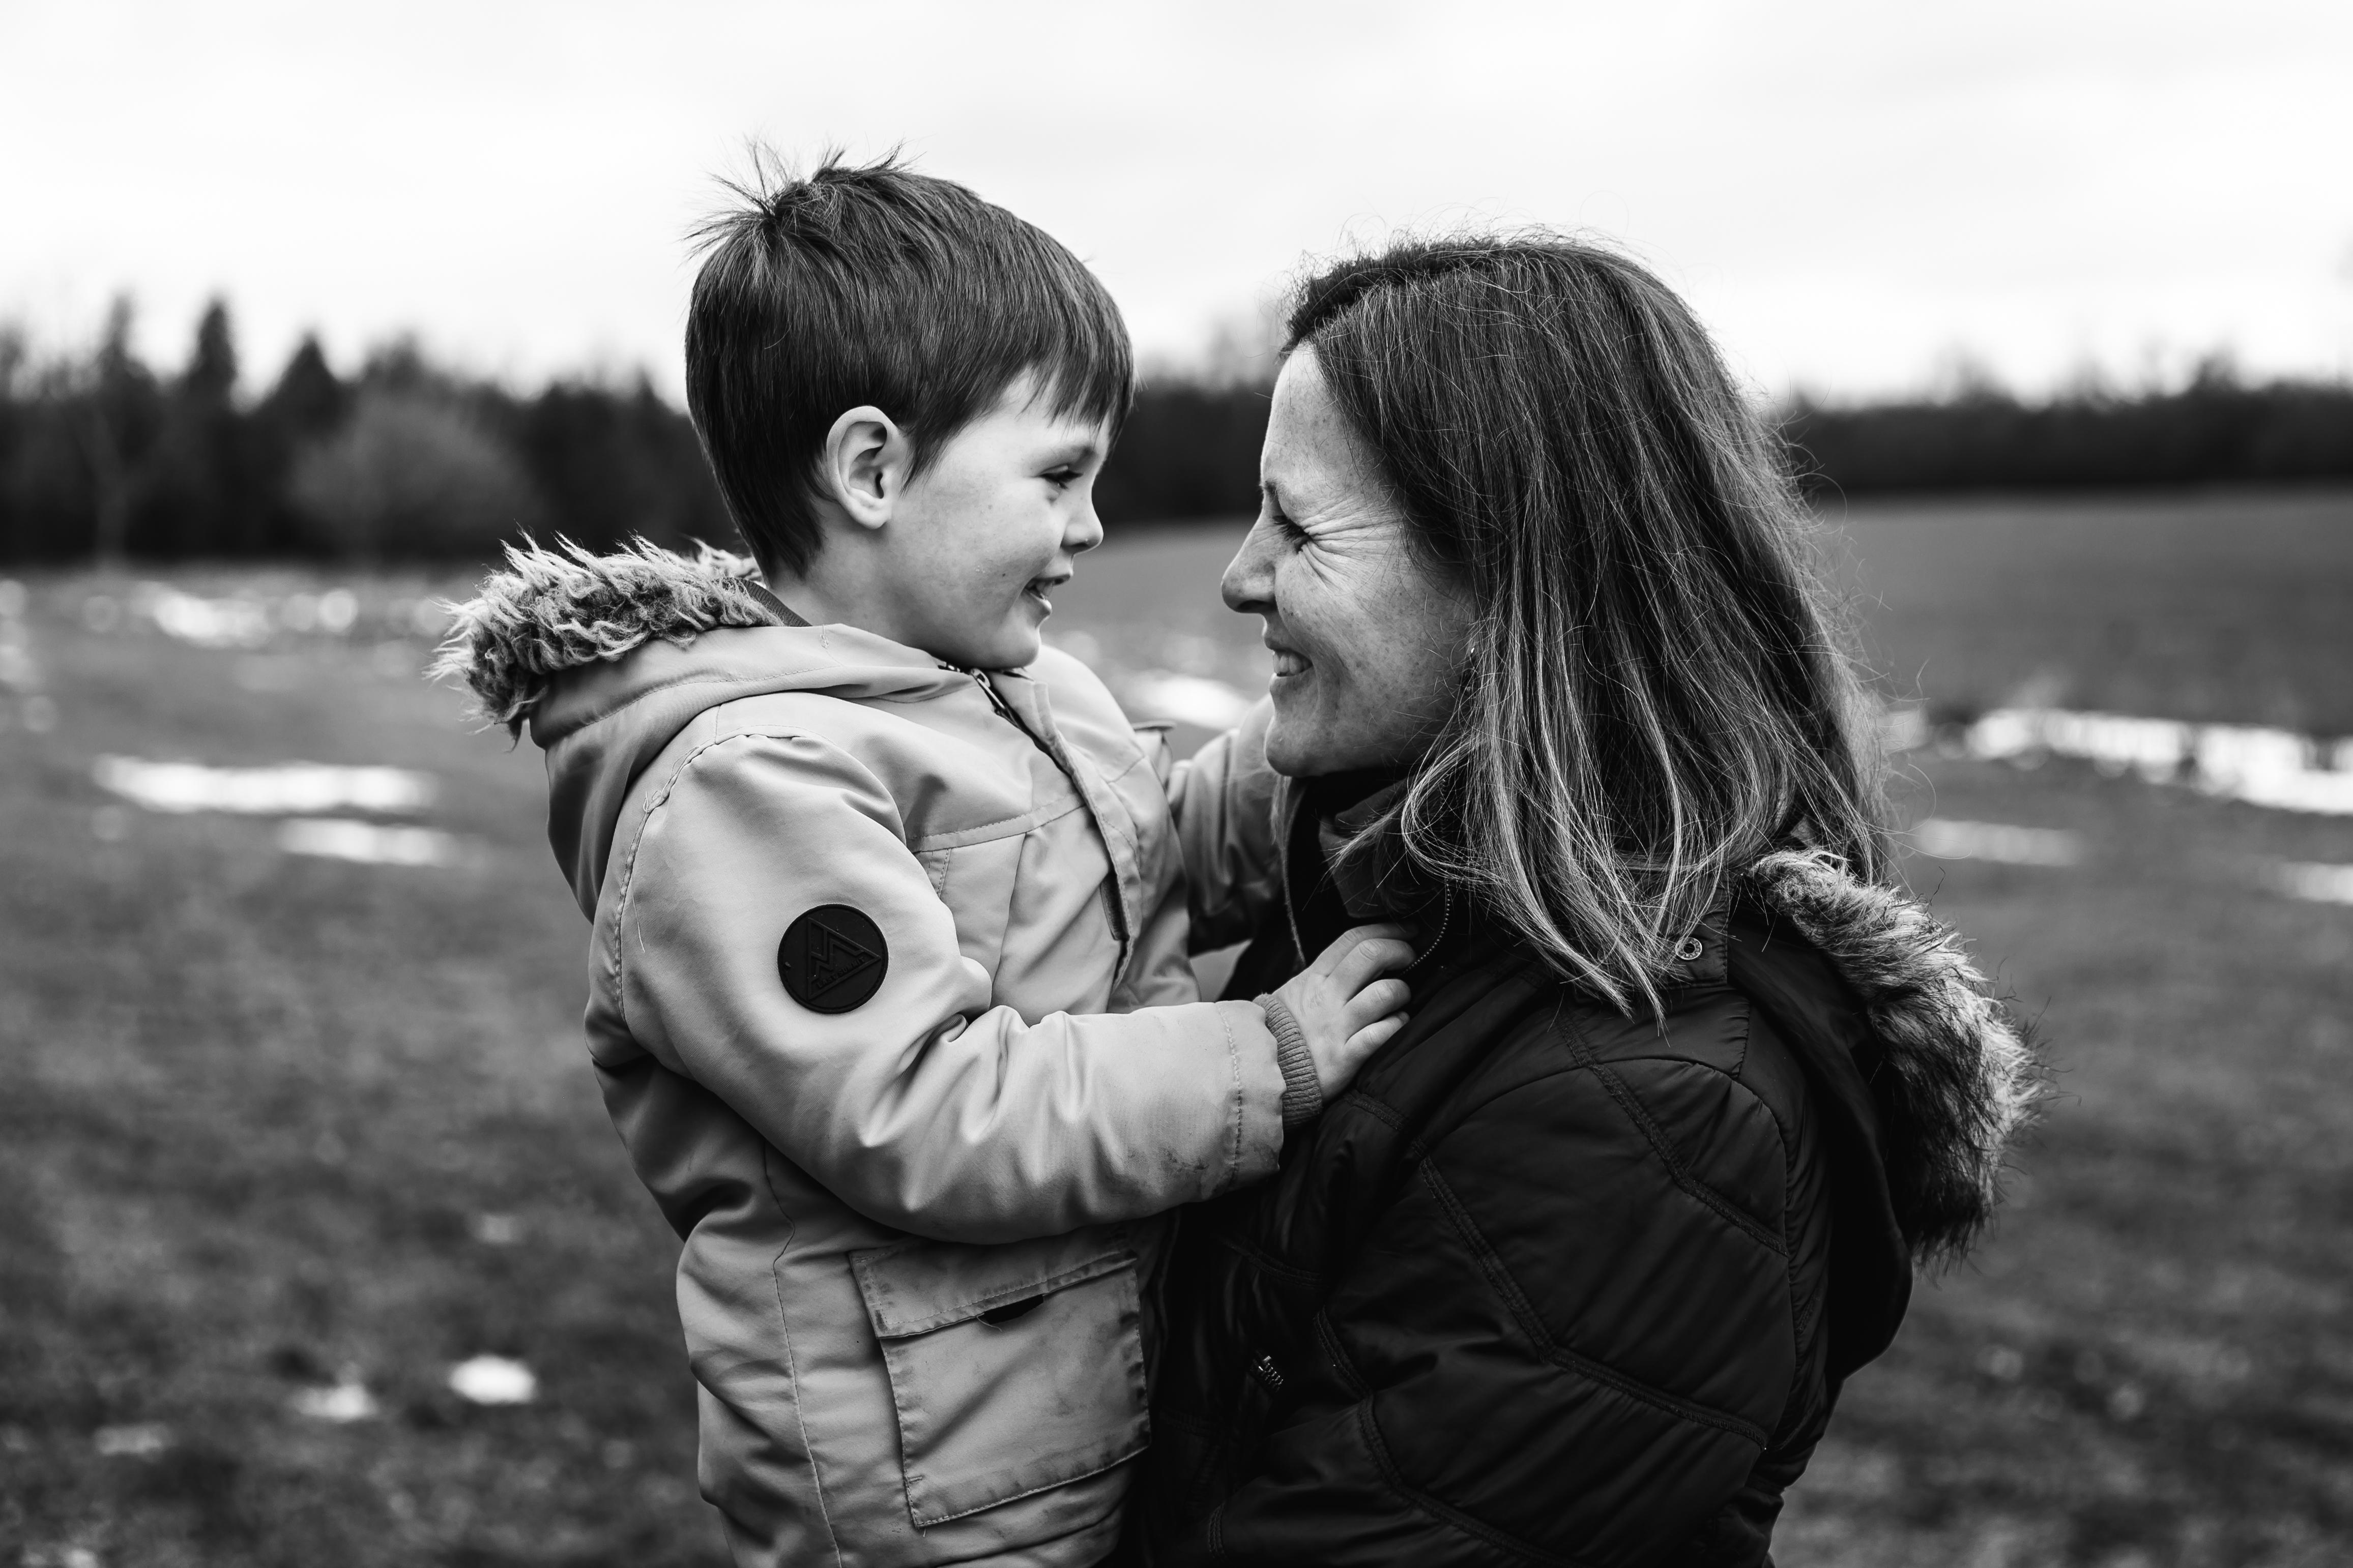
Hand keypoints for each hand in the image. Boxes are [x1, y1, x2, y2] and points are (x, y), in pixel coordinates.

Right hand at [1271, 923, 1415, 1099]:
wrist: (1266, 1073)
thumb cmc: (1286, 1031)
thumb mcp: (1296, 992)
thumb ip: (1325, 973)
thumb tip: (1363, 954)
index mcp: (1314, 978)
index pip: (1353, 939)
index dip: (1385, 929)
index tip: (1406, 931)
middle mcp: (1326, 998)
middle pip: (1370, 955)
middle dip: (1400, 950)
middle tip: (1411, 957)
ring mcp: (1335, 1027)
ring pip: (1383, 993)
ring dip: (1402, 991)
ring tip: (1402, 998)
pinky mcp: (1345, 1058)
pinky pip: (1382, 1033)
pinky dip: (1398, 1024)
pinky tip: (1398, 1023)